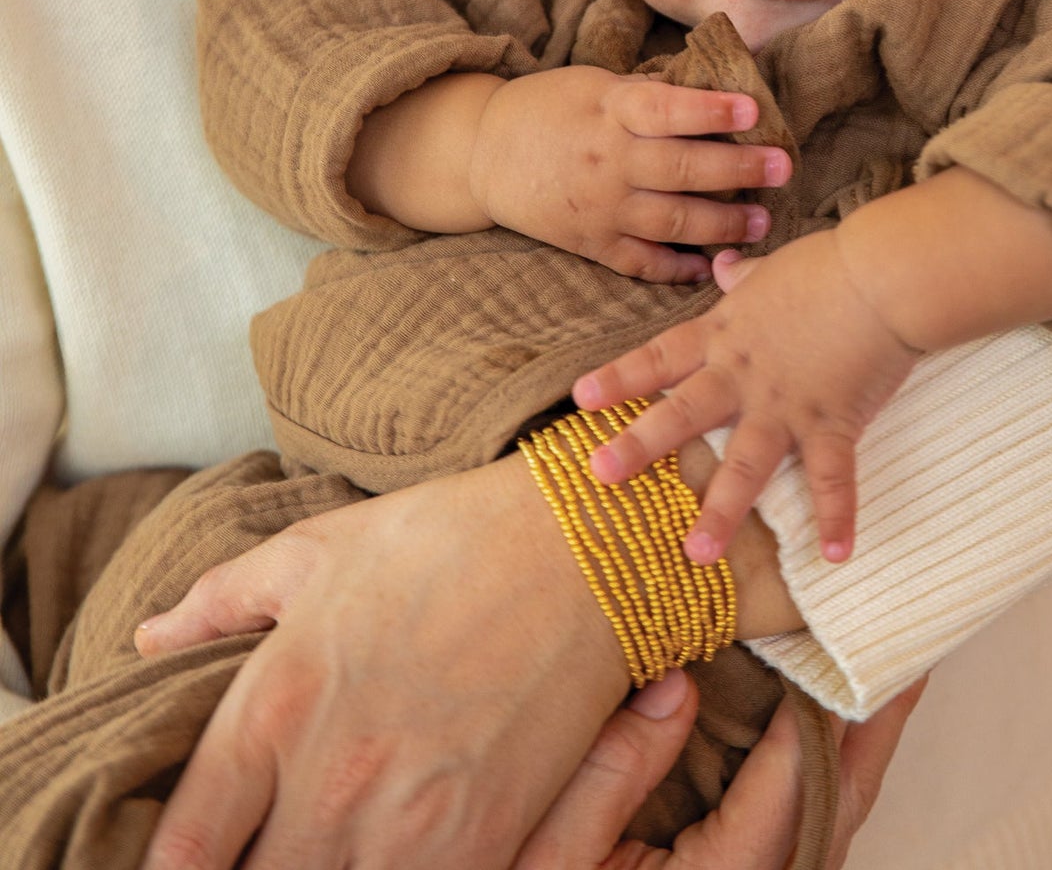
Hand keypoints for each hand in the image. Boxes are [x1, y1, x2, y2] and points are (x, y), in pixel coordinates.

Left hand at [136, 456, 632, 869]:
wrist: (584, 542)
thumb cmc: (448, 534)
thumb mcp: (322, 547)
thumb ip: (223, 598)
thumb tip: (150, 637)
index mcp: (275, 705)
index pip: (183, 849)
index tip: (184, 868)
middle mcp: (329, 778)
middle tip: (275, 847)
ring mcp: (407, 824)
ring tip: (335, 848)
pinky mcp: (481, 843)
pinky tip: (396, 860)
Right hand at [474, 68, 790, 281]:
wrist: (483, 153)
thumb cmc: (548, 108)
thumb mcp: (592, 84)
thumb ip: (647, 93)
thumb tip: (711, 91)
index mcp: (608, 111)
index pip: (665, 108)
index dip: (710, 108)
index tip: (754, 107)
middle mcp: (607, 160)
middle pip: (682, 167)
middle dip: (738, 168)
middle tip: (783, 167)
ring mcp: (600, 207)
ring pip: (672, 219)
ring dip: (723, 223)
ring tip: (762, 222)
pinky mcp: (591, 243)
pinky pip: (642, 262)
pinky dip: (678, 269)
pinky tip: (711, 266)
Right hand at [515, 667, 927, 869]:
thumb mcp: (543, 853)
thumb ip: (609, 775)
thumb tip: (675, 684)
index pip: (790, 791)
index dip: (822, 708)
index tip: (840, 632)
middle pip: (837, 799)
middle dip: (872, 718)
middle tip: (903, 636)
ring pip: (828, 808)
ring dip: (853, 734)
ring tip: (873, 653)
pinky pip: (799, 815)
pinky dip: (817, 757)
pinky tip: (816, 704)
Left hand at [575, 231, 919, 564]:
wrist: (879, 276)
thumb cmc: (828, 265)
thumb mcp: (774, 269)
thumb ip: (746, 278)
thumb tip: (725, 266)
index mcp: (727, 335)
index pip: (662, 356)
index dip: (621, 376)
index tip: (581, 398)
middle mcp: (745, 375)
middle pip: (683, 412)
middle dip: (640, 444)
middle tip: (600, 473)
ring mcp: (787, 404)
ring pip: (746, 463)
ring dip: (722, 509)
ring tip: (698, 553)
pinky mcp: (833, 422)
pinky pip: (833, 477)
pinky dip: (837, 516)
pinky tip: (836, 555)